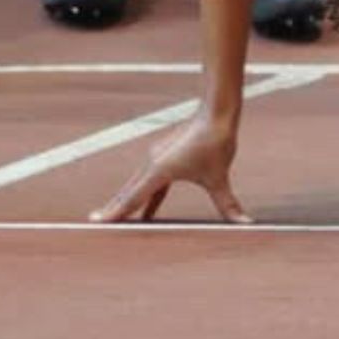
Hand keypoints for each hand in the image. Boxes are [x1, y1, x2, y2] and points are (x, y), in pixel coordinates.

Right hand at [91, 110, 250, 224]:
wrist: (216, 112)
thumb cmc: (215, 141)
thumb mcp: (219, 176)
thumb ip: (227, 203)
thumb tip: (245, 222)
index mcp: (160, 170)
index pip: (133, 197)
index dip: (115, 211)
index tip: (96, 221)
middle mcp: (152, 163)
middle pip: (128, 192)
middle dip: (113, 210)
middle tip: (94, 225)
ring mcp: (156, 159)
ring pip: (136, 186)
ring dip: (126, 203)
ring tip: (113, 222)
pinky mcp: (163, 158)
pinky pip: (149, 183)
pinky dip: (144, 198)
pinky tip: (146, 214)